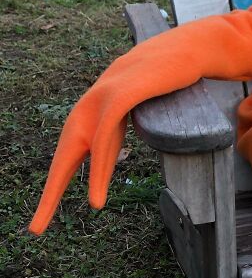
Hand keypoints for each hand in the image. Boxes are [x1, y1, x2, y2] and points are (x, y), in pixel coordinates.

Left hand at [28, 19, 220, 234]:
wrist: (189, 49)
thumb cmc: (170, 80)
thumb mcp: (145, 110)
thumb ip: (125, 127)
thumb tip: (118, 151)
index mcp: (95, 112)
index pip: (72, 151)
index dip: (59, 184)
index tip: (44, 217)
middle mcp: (92, 104)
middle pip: (66, 154)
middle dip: (50, 192)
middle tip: (35, 229)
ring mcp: (105, 96)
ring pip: (83, 147)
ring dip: (71, 185)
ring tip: (74, 214)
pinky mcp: (122, 93)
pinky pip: (105, 134)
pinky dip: (100, 163)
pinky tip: (98, 188)